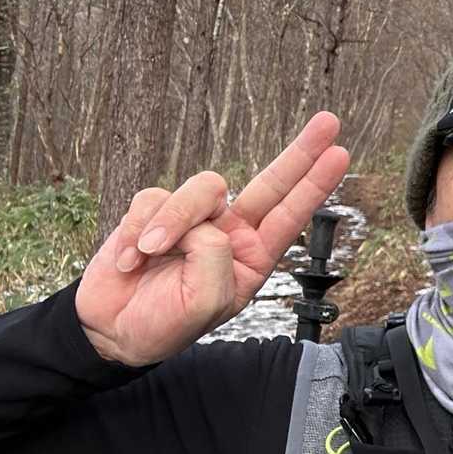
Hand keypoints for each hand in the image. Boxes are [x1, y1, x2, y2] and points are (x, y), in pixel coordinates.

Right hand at [76, 113, 350, 365]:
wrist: (112, 330)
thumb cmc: (165, 323)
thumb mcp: (205, 304)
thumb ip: (215, 258)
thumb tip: (204, 223)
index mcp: (251, 256)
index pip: (290, 215)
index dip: (315, 184)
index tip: (340, 153)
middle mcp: (229, 231)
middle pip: (270, 182)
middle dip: (299, 153)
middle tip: (329, 122)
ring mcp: (194, 218)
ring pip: (201, 190)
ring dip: (173, 221)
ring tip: (151, 255)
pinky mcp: (155, 210)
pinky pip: (152, 199)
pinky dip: (138, 231)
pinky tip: (129, 261)